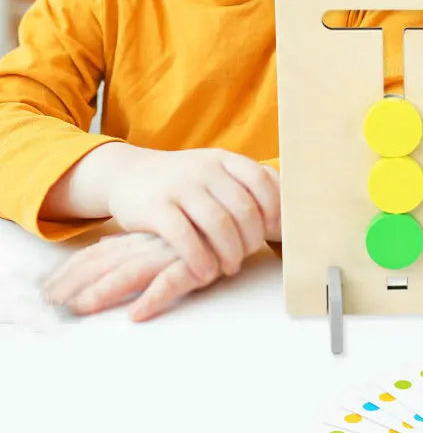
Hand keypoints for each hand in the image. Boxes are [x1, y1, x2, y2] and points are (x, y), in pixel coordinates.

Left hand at [42, 231, 219, 320]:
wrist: (248, 212)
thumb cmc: (206, 230)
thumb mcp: (165, 237)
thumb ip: (136, 244)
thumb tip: (103, 250)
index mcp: (142, 238)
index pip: (98, 253)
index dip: (72, 272)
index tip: (48, 290)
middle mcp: (152, 243)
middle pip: (106, 262)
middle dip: (76, 283)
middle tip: (53, 303)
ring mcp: (173, 252)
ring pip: (133, 271)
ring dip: (106, 290)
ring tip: (82, 307)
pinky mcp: (198, 263)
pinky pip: (173, 281)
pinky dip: (154, 297)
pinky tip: (138, 314)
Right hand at [105, 147, 279, 283]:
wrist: (127, 174)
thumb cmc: (182, 182)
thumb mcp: (213, 172)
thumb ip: (243, 186)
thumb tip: (284, 216)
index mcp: (224, 159)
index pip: (262, 180)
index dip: (274, 208)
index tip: (272, 231)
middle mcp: (204, 169)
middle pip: (243, 208)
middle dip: (251, 239)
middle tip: (246, 255)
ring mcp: (180, 187)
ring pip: (218, 224)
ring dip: (230, 253)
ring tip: (228, 267)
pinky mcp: (156, 208)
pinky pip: (185, 238)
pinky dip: (200, 260)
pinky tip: (205, 273)